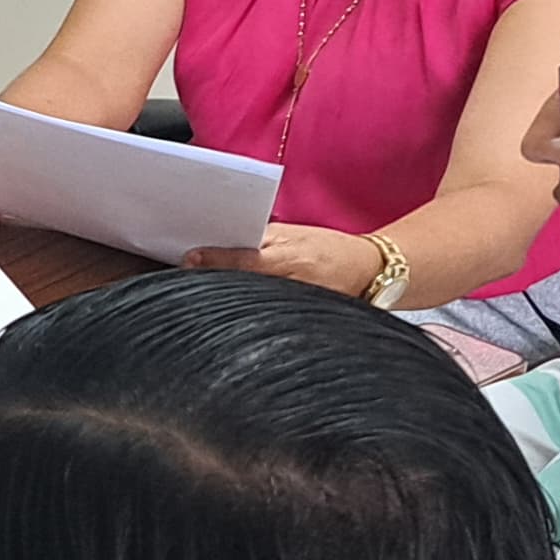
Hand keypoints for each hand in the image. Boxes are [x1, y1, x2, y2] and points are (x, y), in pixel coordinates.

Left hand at [184, 220, 386, 297]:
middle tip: (188, 274)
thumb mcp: (296, 235)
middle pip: (243, 285)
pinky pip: (265, 317)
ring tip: (201, 294)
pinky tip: (228, 311)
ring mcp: (297, 307)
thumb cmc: (330, 249)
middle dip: (215, 280)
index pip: (247, 260)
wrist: (371, 271)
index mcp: (292, 258)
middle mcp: (294, 285)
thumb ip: (261, 239)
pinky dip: (245, 312)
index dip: (216, 260)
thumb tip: (220, 239)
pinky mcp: (298, 324)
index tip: (190, 259)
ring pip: (251, 305)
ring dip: (227, 299)